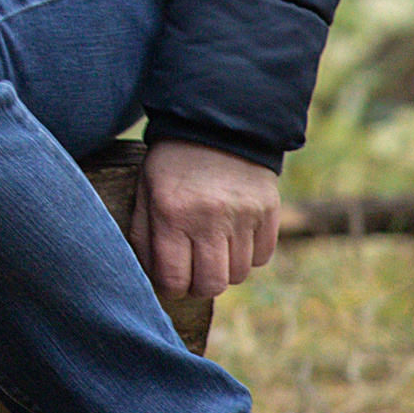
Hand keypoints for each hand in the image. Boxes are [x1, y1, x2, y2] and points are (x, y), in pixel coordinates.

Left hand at [128, 137, 282, 300]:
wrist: (217, 124)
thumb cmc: (173, 163)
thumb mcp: (146, 192)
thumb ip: (144, 235)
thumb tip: (152, 277)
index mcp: (171, 213)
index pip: (174, 278)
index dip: (170, 287)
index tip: (169, 280)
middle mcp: (209, 218)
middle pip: (211, 285)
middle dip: (198, 286)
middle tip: (192, 272)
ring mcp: (243, 216)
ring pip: (238, 275)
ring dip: (223, 270)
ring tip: (211, 249)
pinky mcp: (269, 213)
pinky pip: (261, 257)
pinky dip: (247, 255)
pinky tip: (233, 236)